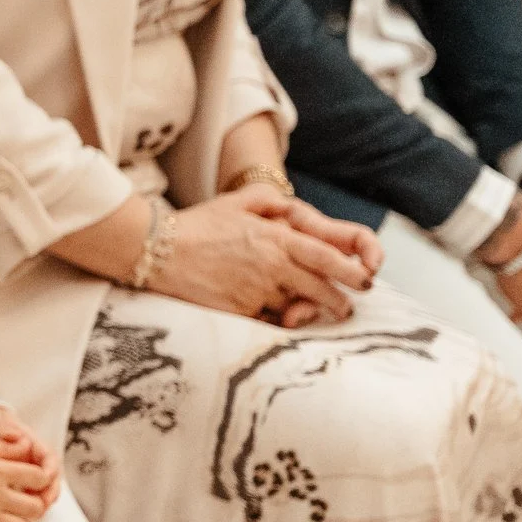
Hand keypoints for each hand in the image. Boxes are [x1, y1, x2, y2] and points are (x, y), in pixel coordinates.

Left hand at [0, 404, 57, 511]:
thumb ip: (7, 430)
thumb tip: (16, 436)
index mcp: (34, 447)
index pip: (51, 460)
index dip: (51, 471)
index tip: (46, 478)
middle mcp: (36, 463)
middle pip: (51, 481)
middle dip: (50, 493)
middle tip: (43, 503)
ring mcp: (29, 476)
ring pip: (41, 493)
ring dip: (39, 504)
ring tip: (32, 514)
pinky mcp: (20, 487)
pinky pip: (27, 500)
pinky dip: (25, 508)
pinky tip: (16, 516)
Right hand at [147, 184, 373, 325]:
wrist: (154, 249)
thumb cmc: (196, 225)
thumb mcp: (235, 201)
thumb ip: (271, 201)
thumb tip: (296, 208)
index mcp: (275, 237)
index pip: (327, 256)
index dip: (352, 271)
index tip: (366, 280)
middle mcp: (271, 265)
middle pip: (321, 288)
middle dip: (339, 301)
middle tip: (347, 307)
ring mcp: (255, 290)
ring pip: (296, 307)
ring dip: (308, 313)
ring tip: (311, 315)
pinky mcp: (238, 311)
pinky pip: (266, 320)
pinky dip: (273, 321)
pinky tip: (273, 319)